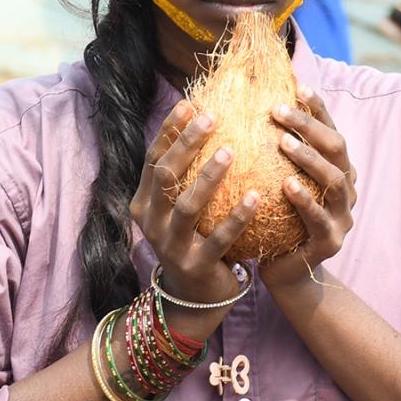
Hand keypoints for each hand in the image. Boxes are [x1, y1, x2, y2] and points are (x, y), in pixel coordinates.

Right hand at [129, 100, 259, 333]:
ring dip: (209, 176)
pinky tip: (255, 195)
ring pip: (187, 205)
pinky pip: (219, 238)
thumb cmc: (194, 238)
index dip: (169, 130)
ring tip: (232, 150)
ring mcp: (171, 246)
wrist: (194, 298)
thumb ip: (187, 174)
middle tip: (212, 117)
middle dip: (187, 143)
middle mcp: (151, 222)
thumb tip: (208, 118)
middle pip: (166, 175)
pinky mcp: (196, 265)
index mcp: (144, 202)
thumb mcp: (181, 207)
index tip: (190, 103)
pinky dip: (237, 216)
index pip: (153, 158)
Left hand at [259, 85, 355, 291]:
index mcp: (335, 168)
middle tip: (277, 110)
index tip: (296, 86)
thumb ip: (271, 150)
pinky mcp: (330, 242)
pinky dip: (304, 200)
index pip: (330, 129)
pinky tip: (287, 185)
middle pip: (336, 147)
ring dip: (308, 158)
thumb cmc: (273, 217)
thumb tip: (244, 102)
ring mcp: (342, 216)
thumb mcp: (274, 179)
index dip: (317, 107)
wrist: (283, 271)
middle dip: (309, 125)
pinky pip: (318, 218)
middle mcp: (346, 187)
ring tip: (283, 142)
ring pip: (333, 180)